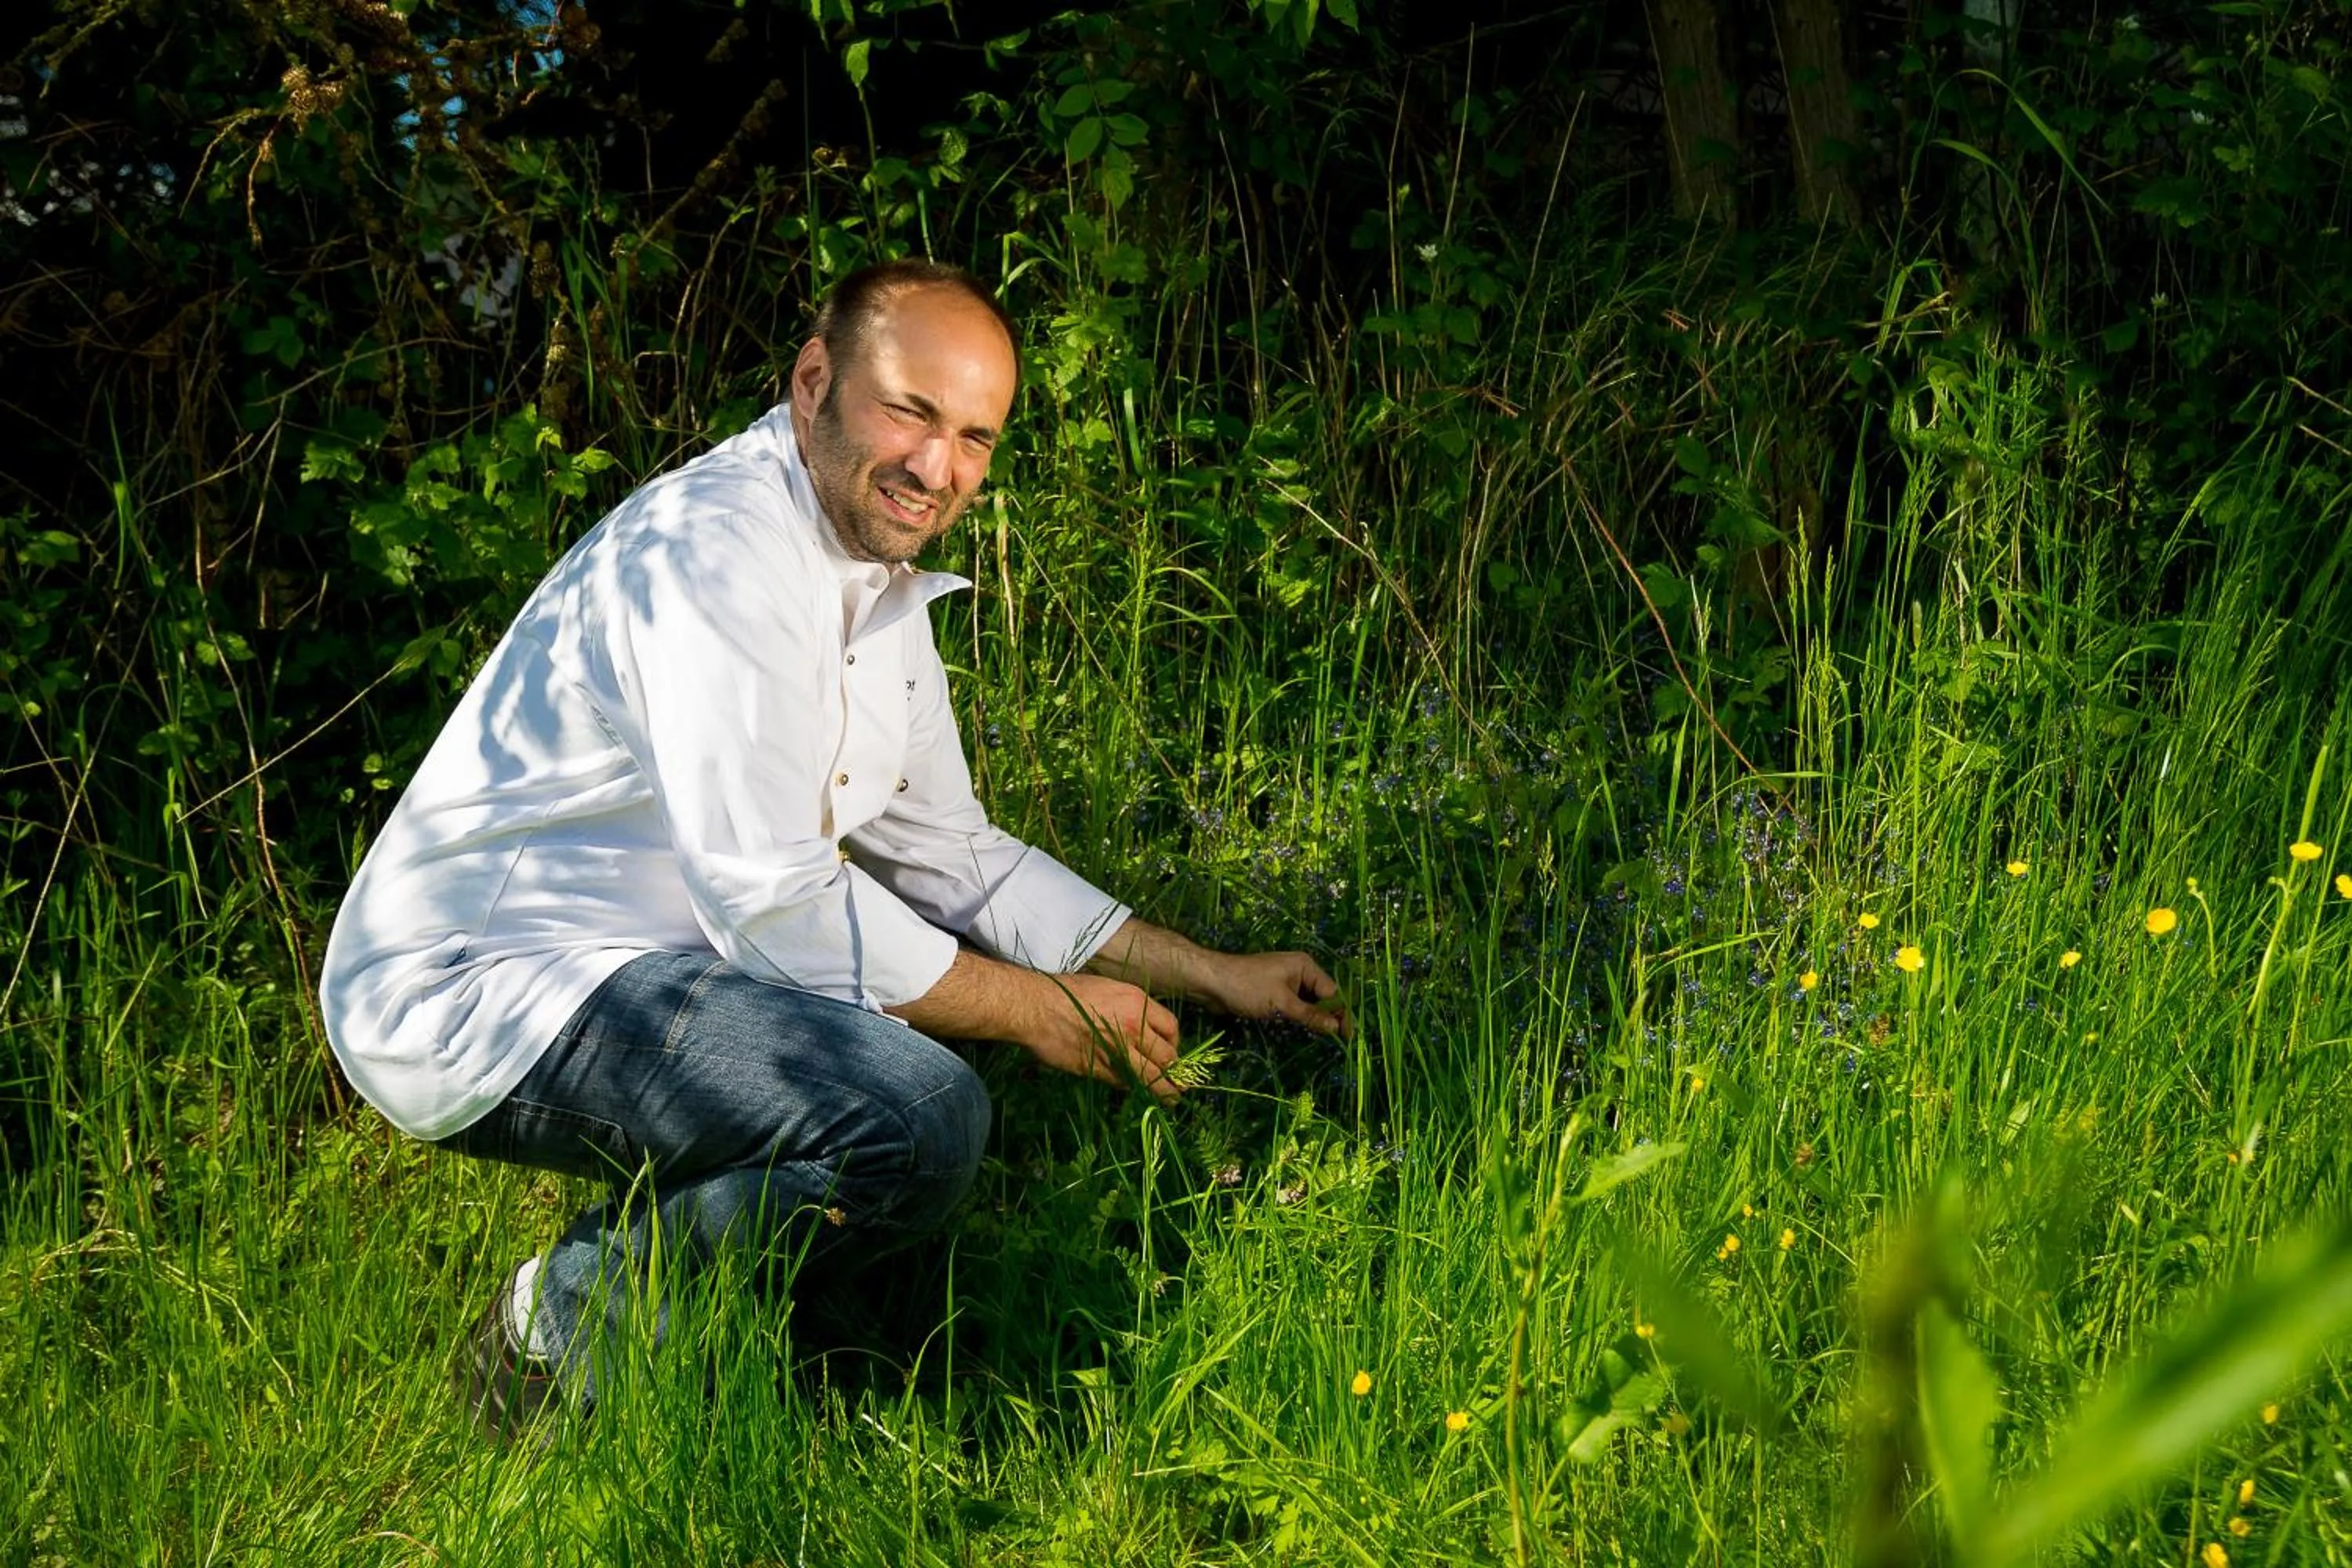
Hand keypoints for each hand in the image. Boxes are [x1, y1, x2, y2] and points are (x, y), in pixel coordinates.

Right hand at [1021, 973, 1184, 1102]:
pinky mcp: (1098, 1069)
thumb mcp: (1108, 989)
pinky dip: (1131, 1088)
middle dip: (1175, 1073)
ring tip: (1171, 1099)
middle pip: (1168, 1057)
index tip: (1172, 1053)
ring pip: (1151, 1078)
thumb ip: (1130, 1009)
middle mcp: (1132, 1027)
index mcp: (1137, 1002)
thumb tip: (1144, 1029)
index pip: (1171, 1028)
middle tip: (1178, 1082)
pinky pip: (1123, 1083)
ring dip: (1164, 1092)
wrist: (1036, 1007)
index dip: (1175, 1044)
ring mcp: (1116, 1050)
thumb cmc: (1067, 993)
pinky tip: (1135, 1090)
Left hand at [1197, 950, 1350, 1036]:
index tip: (1348, 1038)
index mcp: (1305, 967)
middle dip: (1330, 1018)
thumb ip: (1310, 1015)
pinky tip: (1304, 1032)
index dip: (1341, 1015)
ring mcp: (1286, 983)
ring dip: (1314, 1020)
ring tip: (1324, 1041)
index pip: (1333, 992)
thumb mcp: (1281, 1003)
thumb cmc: (1247, 987)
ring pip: (1309, 1004)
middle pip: (1323, 998)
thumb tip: (1337, 1027)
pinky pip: (1294, 1007)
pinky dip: (1300, 1018)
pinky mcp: (1274, 994)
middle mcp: (1299, 972)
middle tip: (1338, 1043)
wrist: (1211, 982)